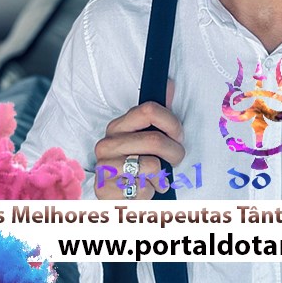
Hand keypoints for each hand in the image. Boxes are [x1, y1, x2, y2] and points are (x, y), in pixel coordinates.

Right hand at [94, 81, 184, 199]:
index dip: (172, 124)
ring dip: (163, 175)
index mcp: (117, 126)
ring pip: (152, 165)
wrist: (123, 199)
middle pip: (155, 140)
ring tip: (156, 177)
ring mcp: (104, 167)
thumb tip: (167, 83)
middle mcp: (106, 144)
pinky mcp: (105, 190)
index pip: (150, 110)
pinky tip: (143, 190)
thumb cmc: (141, 166)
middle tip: (173, 161)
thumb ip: (160, 112)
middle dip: (174, 153)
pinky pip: (144, 187)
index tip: (177, 136)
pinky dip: (151, 191)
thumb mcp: (151, 137)